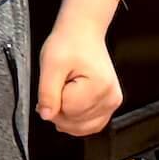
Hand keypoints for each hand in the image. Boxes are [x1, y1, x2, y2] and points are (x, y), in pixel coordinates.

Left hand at [37, 19, 122, 135]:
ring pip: (84, 127)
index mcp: (98, 87)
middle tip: (56, 87)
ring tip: (64, 92)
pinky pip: (92, 124)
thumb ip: (47, 92)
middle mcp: (110, 98)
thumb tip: (46, 116)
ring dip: (68, 116)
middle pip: (76, 123)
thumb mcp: (50, 63)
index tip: (53, 84)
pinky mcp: (110, 104)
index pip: (68, 112)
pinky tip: (70, 106)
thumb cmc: (69, 42)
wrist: (82, 32)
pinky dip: (78, 120)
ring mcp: (112, 102)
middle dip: (59, 110)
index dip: (53, 101)